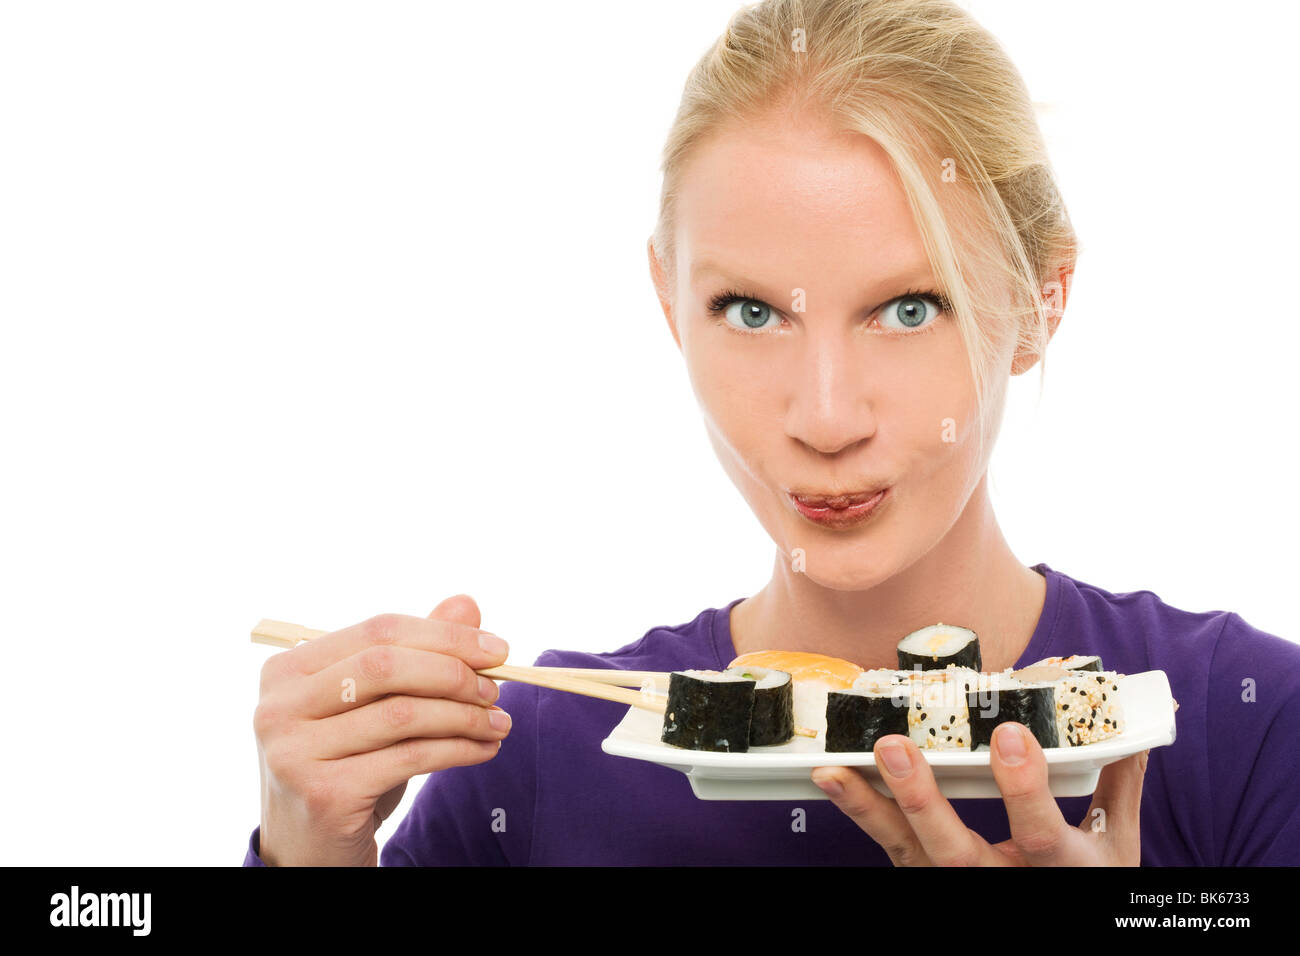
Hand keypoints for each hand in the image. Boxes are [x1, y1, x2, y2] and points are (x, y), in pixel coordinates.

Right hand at [254, 595, 510, 865]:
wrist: (310, 849)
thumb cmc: (348, 766)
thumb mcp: (376, 707)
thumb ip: (416, 654)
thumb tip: (466, 605)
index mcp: (287, 670)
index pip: (378, 630)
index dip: (444, 635)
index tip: (497, 649)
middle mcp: (279, 707)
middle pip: (387, 666)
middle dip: (455, 672)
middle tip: (497, 688)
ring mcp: (294, 752)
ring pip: (402, 714)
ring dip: (465, 716)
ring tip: (499, 722)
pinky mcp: (323, 794)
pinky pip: (409, 758)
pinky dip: (458, 750)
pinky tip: (483, 750)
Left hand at [811, 723, 1147, 865]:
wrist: (1063, 920)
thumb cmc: (1089, 876)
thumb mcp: (1115, 842)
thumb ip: (1118, 780)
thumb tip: (1141, 717)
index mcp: (1061, 871)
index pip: (1041, 835)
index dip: (1023, 789)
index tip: (1008, 734)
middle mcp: (1002, 884)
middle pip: (954, 852)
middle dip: (922, 800)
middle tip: (895, 747)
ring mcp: (958, 884)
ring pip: (907, 852)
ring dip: (869, 807)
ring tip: (834, 768)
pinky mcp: (927, 876)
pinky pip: (890, 846)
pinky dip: (861, 812)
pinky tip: (832, 778)